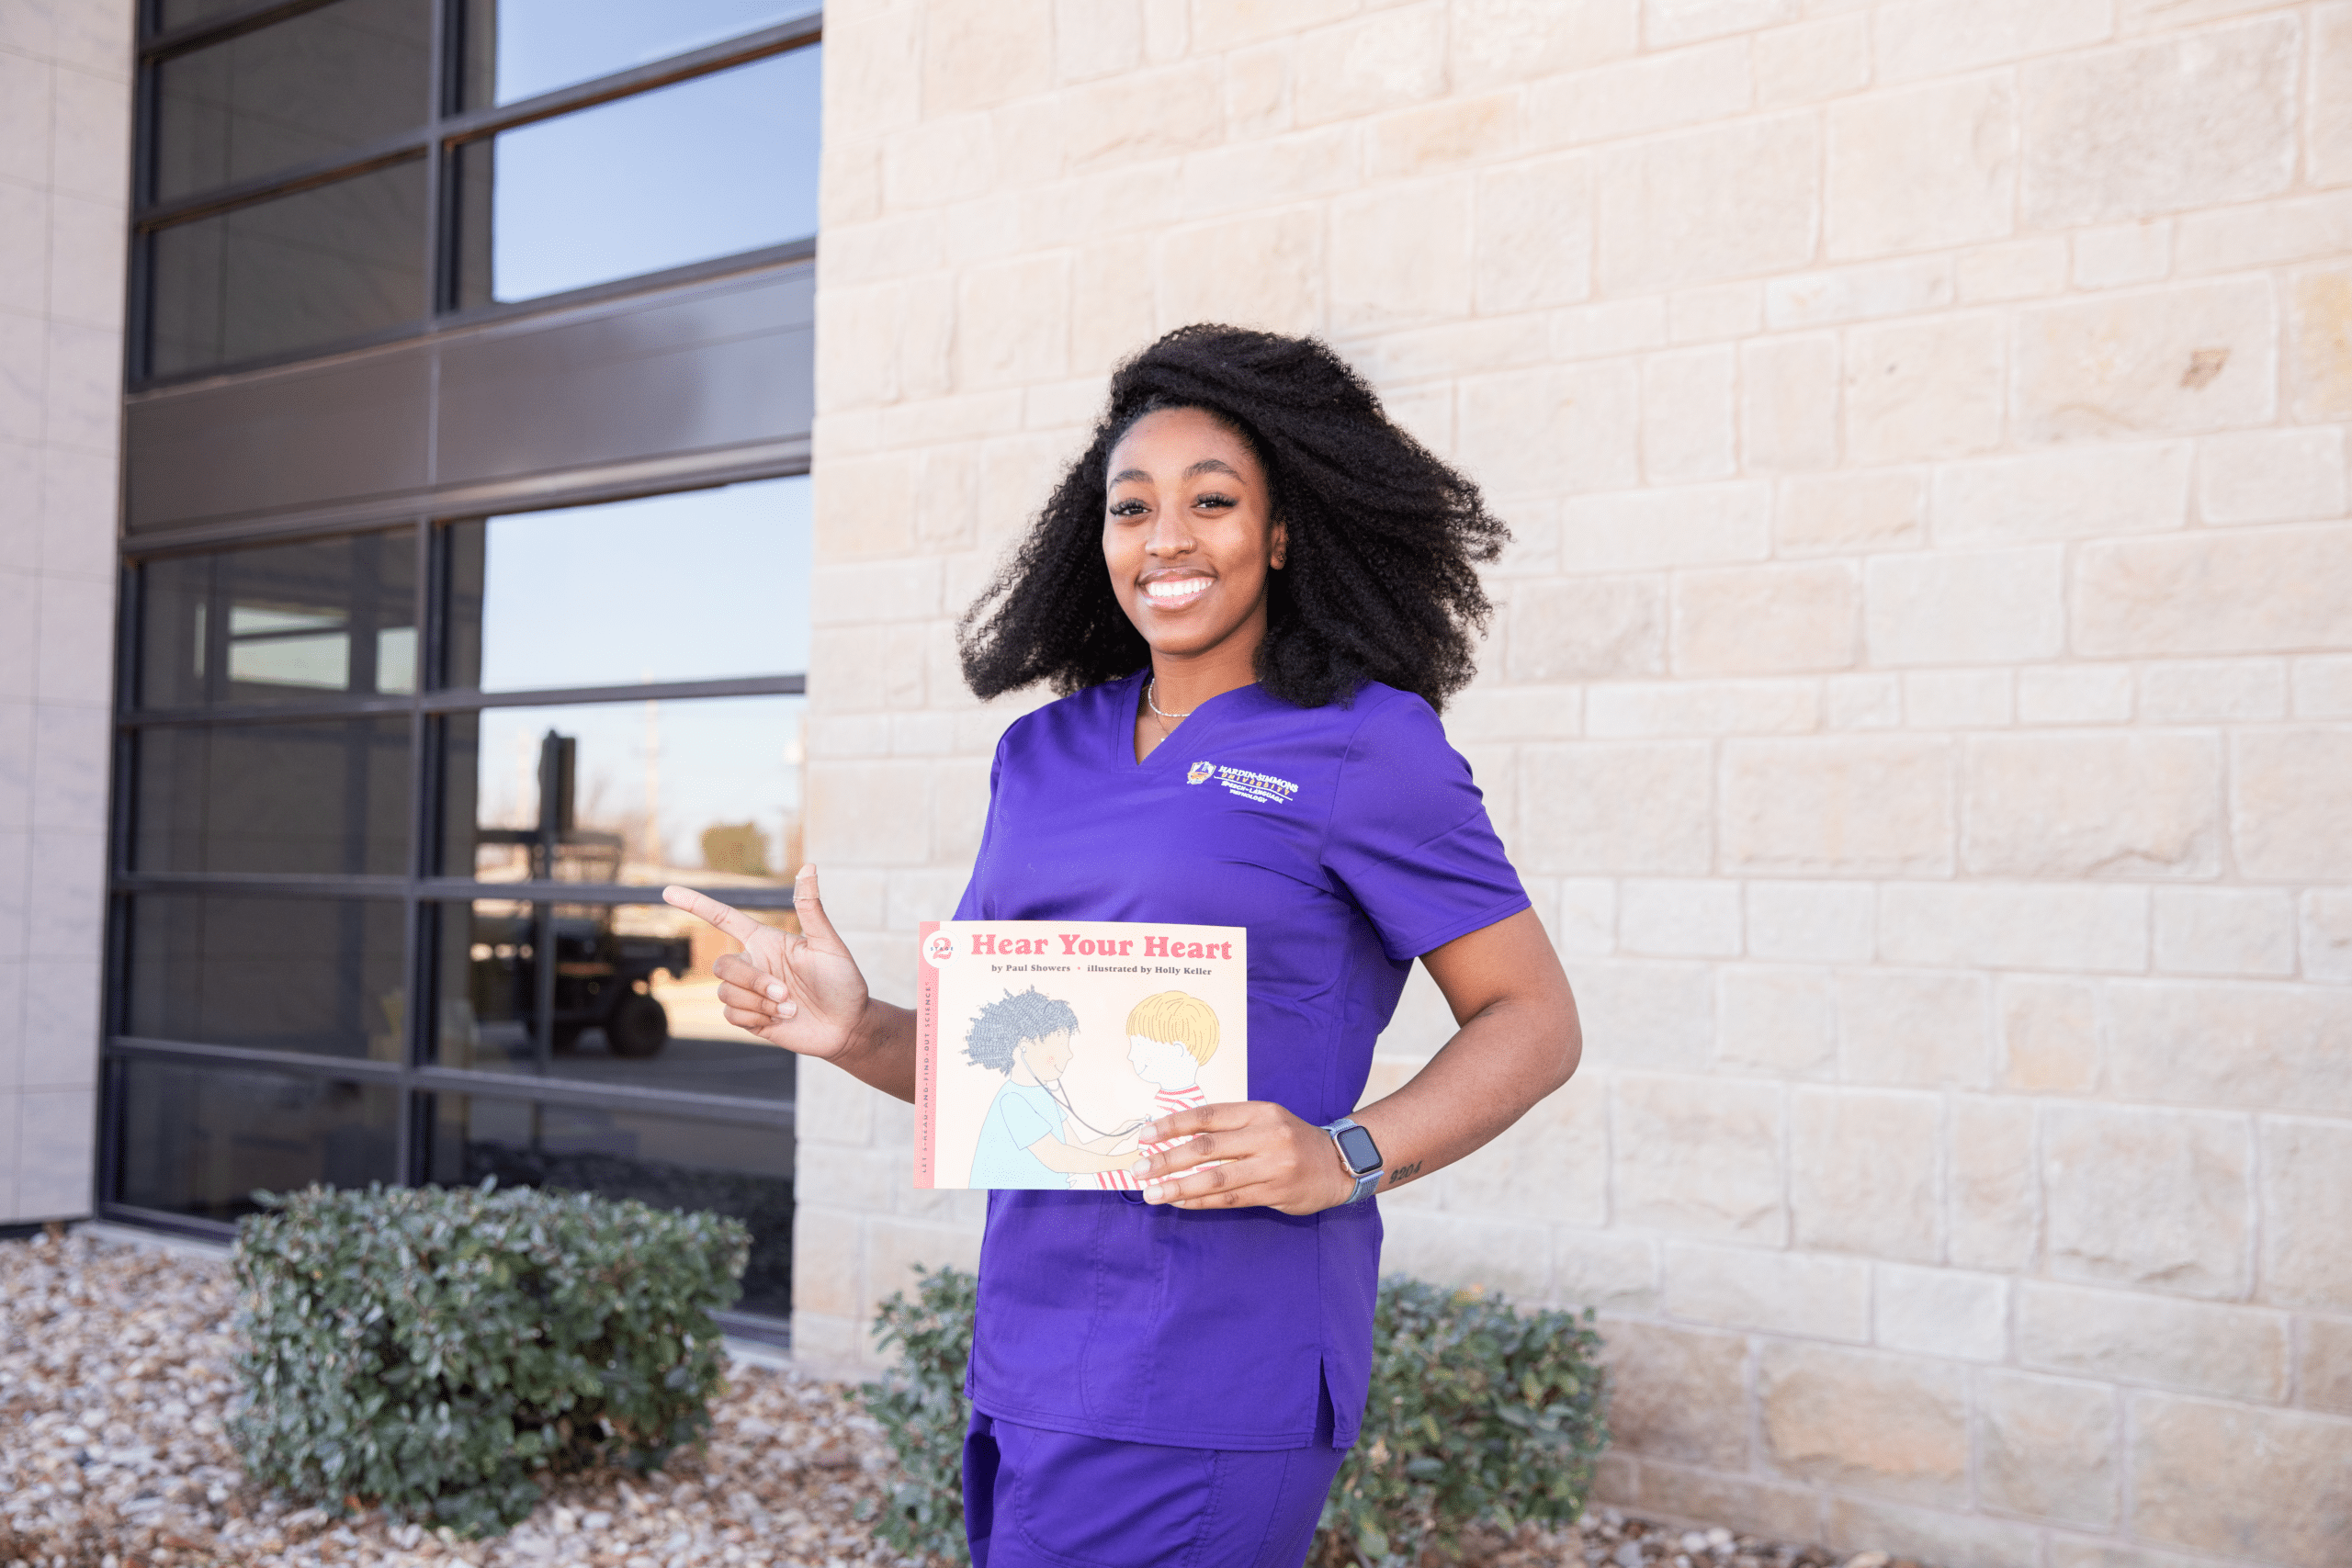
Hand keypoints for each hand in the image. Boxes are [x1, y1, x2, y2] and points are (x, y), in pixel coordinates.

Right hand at [662, 867, 872, 1064]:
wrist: (848, 1026)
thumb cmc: (843, 981)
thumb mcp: (828, 944)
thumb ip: (811, 909)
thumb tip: (809, 866)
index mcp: (767, 941)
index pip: (724, 918)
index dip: (697, 904)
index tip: (668, 891)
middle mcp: (754, 964)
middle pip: (722, 965)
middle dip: (752, 981)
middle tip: (787, 992)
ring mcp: (750, 992)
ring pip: (725, 992)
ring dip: (759, 1003)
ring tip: (790, 1007)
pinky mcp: (750, 1018)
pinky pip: (731, 1015)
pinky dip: (756, 1018)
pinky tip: (780, 1019)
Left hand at [1130, 1102, 1357, 1215]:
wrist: (1338, 1163)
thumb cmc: (1291, 1139)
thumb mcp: (1265, 1119)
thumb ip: (1229, 1126)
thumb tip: (1177, 1136)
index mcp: (1260, 1112)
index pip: (1208, 1116)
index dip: (1173, 1124)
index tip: (1146, 1135)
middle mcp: (1266, 1136)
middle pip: (1207, 1148)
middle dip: (1168, 1159)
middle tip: (1139, 1169)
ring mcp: (1272, 1167)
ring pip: (1216, 1179)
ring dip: (1179, 1187)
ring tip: (1153, 1193)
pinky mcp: (1275, 1193)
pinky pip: (1230, 1199)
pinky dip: (1200, 1201)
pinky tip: (1180, 1202)